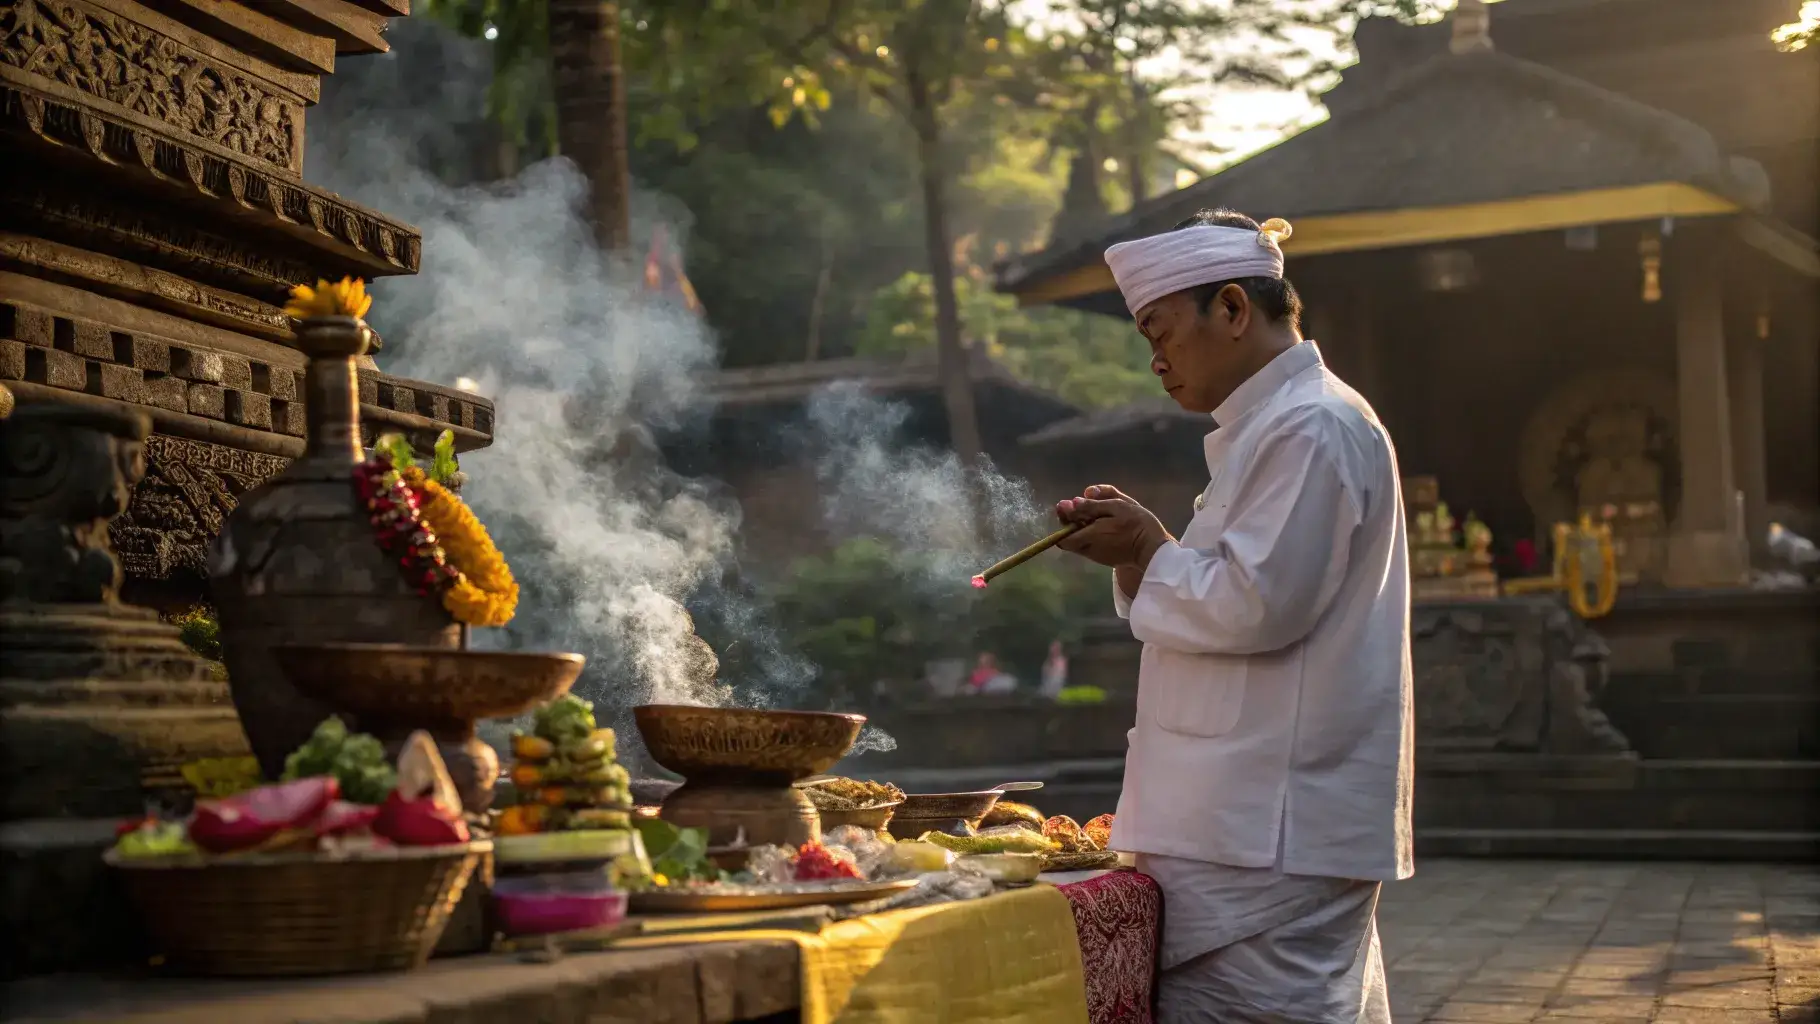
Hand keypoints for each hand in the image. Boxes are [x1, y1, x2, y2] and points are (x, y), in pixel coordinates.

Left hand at [1054, 485, 1171, 570]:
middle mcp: (1089, 549)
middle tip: (1082, 506)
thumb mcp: (1117, 507)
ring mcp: (1096, 556)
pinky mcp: (1104, 559)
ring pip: (1080, 542)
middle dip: (1072, 521)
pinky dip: (1091, 535)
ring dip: (1082, 528)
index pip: (1062, 537)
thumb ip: (1093, 505)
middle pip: (1069, 538)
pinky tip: (1104, 525)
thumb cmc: (1137, 524)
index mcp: (1090, 536)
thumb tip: (1072, 503)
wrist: (1154, 550)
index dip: (1063, 520)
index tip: (1068, 506)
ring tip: (1096, 514)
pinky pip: (1090, 546)